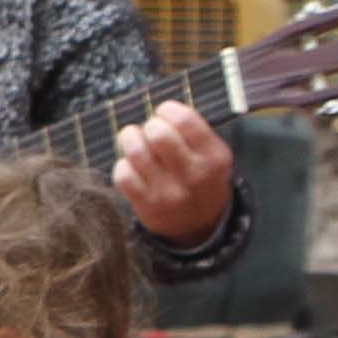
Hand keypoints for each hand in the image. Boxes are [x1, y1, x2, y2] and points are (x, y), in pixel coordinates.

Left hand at [113, 102, 234, 247]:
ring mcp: (168, 192)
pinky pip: (123, 174)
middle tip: (151, 130)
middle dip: (150, 125)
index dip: (167, 110)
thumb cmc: (201, 178)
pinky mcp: (146, 205)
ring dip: (130, 139)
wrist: (200, 227)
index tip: (164, 112)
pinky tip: (131, 165)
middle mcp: (193, 174)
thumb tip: (158, 110)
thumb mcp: (211, 155)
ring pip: (136, 152)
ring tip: (133, 139)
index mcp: (214, 156)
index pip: (185, 120)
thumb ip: (192, 132)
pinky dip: (123, 164)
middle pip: (158, 134)